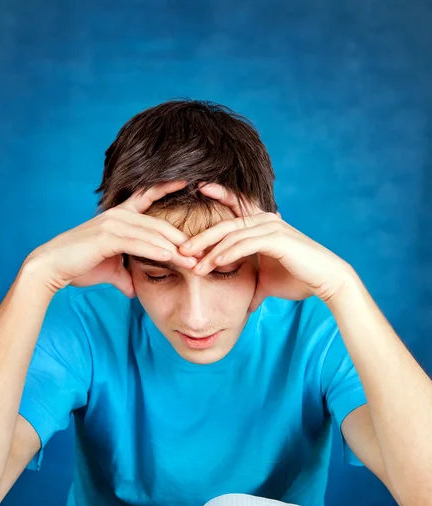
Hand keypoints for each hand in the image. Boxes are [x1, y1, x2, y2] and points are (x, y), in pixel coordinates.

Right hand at [25, 181, 197, 296]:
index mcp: (120, 216)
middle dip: (182, 240)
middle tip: (203, 253)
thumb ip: (125, 275)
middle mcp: (118, 215)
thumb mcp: (109, 269)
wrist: (52, 267)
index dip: (168, 186)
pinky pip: (137, 242)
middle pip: (159, 224)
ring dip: (174, 249)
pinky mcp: (106, 237)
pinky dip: (155, 250)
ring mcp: (112, 224)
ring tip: (193, 262)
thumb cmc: (79, 265)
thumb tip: (135, 289)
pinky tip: (171, 257)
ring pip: (152, 234)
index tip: (190, 180)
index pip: (148, 197)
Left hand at [179, 183, 354, 309]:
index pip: (234, 209)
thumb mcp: (266, 282)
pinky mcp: (278, 239)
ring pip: (232, 235)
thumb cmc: (298, 278)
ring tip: (193, 264)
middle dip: (201, 237)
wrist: (326, 281)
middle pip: (225, 224)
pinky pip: (246, 244)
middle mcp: (266, 220)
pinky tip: (214, 264)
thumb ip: (251, 284)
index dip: (215, 199)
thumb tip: (242, 304)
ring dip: (210, 250)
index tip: (194, 201)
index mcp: (262, 224)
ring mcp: (272, 227)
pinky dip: (228, 253)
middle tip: (181, 250)